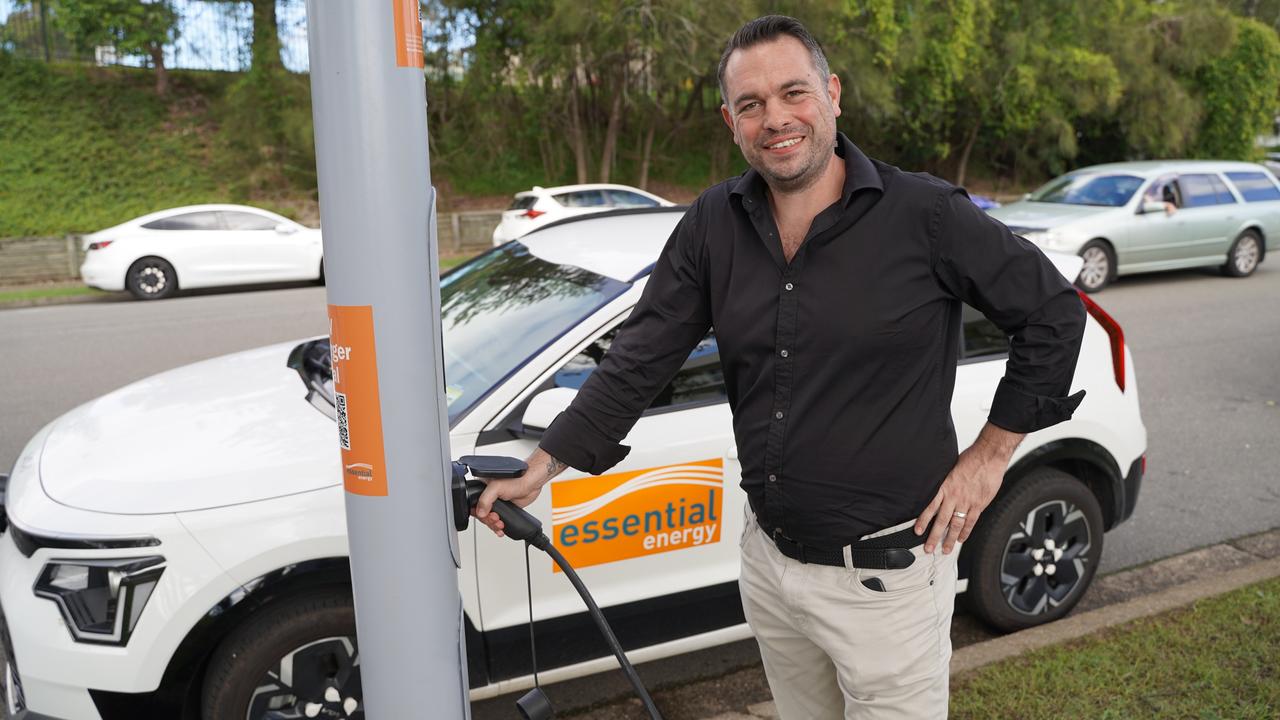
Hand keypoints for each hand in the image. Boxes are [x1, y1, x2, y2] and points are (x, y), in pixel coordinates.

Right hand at [473, 447, 567, 537]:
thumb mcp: (496, 487)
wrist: (531, 483)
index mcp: (483, 488)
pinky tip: (501, 529)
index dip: (479, 513)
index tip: (486, 515)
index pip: (473, 504)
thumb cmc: (516, 478)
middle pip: (481, 514)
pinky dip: (498, 527)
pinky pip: (498, 521)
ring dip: (493, 525)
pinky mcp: (505, 509)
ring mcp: (497, 503)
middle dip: (488, 520)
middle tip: (496, 519)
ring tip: (500, 524)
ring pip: (489, 519)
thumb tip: (480, 513)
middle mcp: (488, 496)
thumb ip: (485, 500)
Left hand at [915, 423, 1023, 553]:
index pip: (930, 507)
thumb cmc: (970, 459)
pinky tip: (961, 539)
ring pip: (956, 524)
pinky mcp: (979, 504)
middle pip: (941, 520)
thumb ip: (944, 482)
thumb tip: (936, 488)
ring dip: (950, 538)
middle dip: (934, 536)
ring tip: (945, 549)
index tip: (917, 531)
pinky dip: (966, 532)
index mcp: (945, 487)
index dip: (923, 520)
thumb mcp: (949, 468)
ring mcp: (967, 502)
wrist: (989, 456)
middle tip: (928, 548)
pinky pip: (971, 521)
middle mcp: (954, 496)